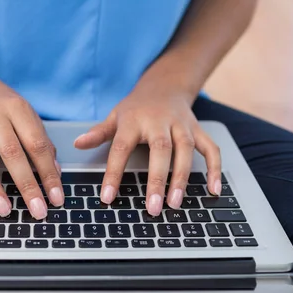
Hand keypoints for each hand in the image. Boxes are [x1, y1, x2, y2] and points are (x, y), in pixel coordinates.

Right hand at [0, 80, 63, 219]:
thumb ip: (42, 142)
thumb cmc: (5, 108)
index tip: (56, 198)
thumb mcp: (28, 117)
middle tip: (37, 211)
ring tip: (4, 209)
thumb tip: (55, 173)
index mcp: (17, 108)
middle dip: (26, 185)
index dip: (48, 173)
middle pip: (10, 151)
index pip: (37, 144)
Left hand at [74, 91, 221, 215]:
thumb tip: (77, 143)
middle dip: (157, 180)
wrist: (165, 85)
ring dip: (182, 178)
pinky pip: (211, 149)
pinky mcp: (198, 130)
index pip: (121, 148)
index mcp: (134, 121)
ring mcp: (182, 125)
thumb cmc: (136, 108)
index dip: (114, 174)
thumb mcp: (114, 117)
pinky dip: (215, 169)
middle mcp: (159, 122)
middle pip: (161, 150)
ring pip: (186, 151)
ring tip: (175, 204)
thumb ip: (98, 133)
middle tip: (152, 207)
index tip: (107, 197)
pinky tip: (213, 190)